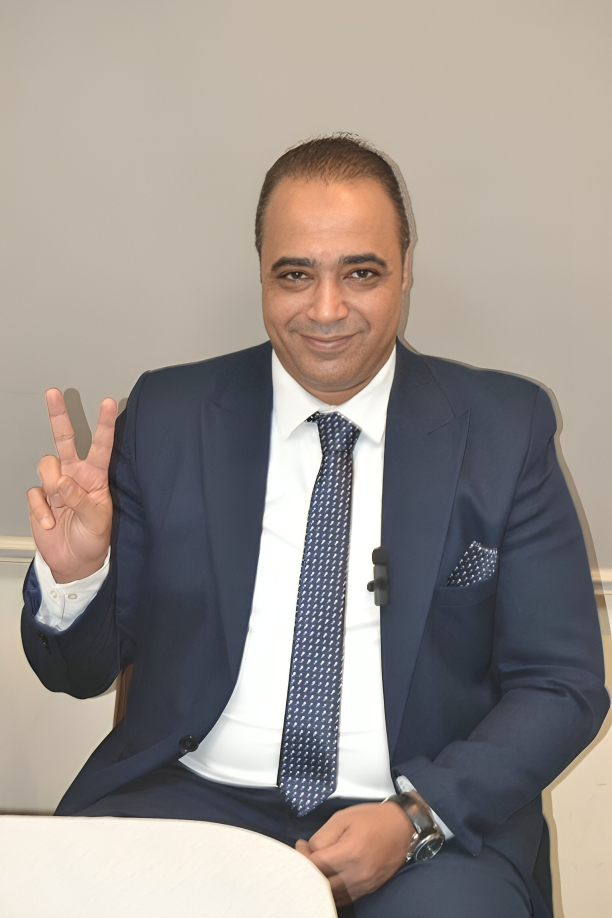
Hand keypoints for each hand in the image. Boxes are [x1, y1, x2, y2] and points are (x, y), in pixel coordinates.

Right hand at [27, 389, 117, 582]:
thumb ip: (80, 499)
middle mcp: (74, 475)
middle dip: (58, 416)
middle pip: (65, 439)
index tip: (109, 402)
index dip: (105, 424)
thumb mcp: (97, 521)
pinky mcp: (40, 499)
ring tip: (59, 507)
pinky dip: (40, 510)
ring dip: (51, 485)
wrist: (74, 562)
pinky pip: (34, 494)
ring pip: (46, 464)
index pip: (101, 446)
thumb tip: (62, 482)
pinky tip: (50, 522)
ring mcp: (55, 485)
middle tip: (54, 393)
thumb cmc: (93, 539)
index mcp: (95, 476)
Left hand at [296, 802, 412, 906]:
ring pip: (331, 893)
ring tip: (317, 865)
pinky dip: (332, 890)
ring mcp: (363, 885)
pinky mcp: (368, 890)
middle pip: (320, 883)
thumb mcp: (342, 818)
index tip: (301, 845)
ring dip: (319, 881)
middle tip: (306, 855)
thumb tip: (309, 850)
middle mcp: (356, 874)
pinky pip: (343, 898)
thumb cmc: (372, 819)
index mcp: (349, 853)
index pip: (314, 865)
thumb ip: (322, 836)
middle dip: (307, 869)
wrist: (402, 827)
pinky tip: (329, 877)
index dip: (302, 856)